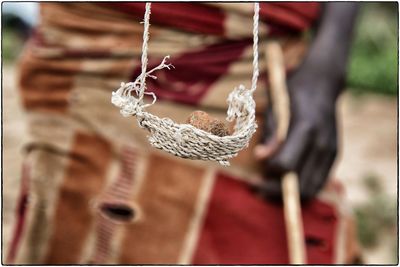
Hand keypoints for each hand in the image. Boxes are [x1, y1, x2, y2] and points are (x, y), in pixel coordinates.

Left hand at [254, 65, 341, 200]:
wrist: (323, 83)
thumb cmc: (292, 94)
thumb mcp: (276, 109)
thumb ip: (270, 135)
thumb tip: (260, 158)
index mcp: (305, 129)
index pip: (286, 165)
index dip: (268, 175)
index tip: (255, 176)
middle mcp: (322, 143)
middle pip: (300, 184)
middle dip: (276, 192)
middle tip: (258, 190)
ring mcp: (331, 151)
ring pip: (311, 189)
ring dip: (290, 195)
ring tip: (270, 190)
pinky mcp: (334, 155)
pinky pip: (319, 182)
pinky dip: (302, 189)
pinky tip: (286, 184)